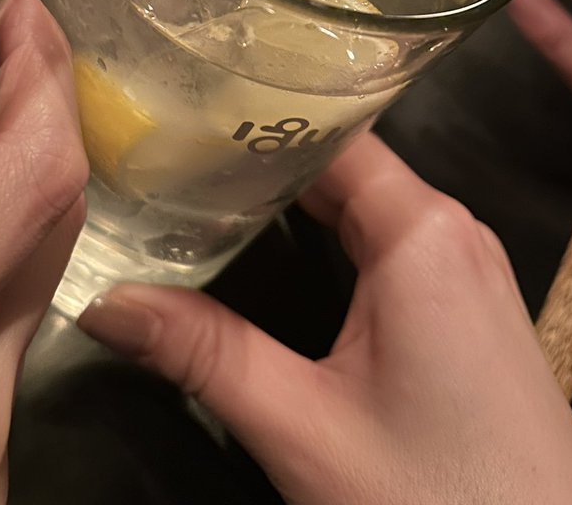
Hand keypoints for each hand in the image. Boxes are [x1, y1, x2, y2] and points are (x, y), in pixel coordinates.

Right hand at [78, 133, 571, 504]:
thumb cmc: (445, 499)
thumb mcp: (305, 428)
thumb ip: (203, 355)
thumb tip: (107, 305)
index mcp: (422, 231)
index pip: (327, 130)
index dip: (254, 111)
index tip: (181, 105)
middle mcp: (451, 231)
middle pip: (339, 161)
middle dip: (256, 153)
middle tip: (168, 145)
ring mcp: (464, 267)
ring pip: (360, 201)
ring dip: (288, 195)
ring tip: (202, 185)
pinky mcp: (463, 306)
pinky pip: (385, 239)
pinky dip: (325, 233)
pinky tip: (271, 246)